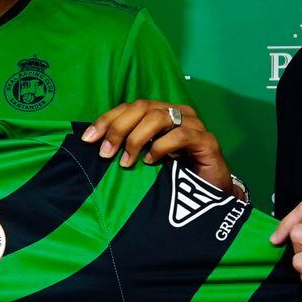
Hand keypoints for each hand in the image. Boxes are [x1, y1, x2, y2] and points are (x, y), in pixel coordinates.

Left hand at [81, 101, 234, 192]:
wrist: (213, 193)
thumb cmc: (178, 175)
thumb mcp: (148, 159)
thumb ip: (130, 148)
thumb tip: (99, 148)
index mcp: (161, 113)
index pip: (129, 107)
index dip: (107, 120)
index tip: (88, 139)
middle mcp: (177, 113)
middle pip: (141, 108)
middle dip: (118, 128)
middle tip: (105, 153)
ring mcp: (193, 125)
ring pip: (158, 118)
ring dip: (136, 139)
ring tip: (126, 162)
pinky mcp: (206, 140)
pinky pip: (180, 135)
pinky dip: (160, 147)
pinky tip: (151, 161)